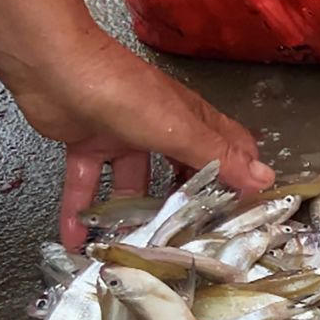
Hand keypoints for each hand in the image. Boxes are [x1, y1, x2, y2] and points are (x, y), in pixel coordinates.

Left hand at [0, 0, 272, 250]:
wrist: (53, 66)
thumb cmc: (124, 93)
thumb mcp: (178, 129)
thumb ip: (219, 158)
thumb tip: (266, 181)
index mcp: (191, 121)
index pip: (230, 150)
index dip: (241, 179)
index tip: (246, 216)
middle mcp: (162, 129)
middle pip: (183, 173)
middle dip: (187, 206)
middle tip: (191, 244)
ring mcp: (124, 137)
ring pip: (135, 185)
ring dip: (131, 218)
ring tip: (134, 253)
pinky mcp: (88, 146)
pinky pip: (88, 185)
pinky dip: (80, 212)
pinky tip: (76, 240)